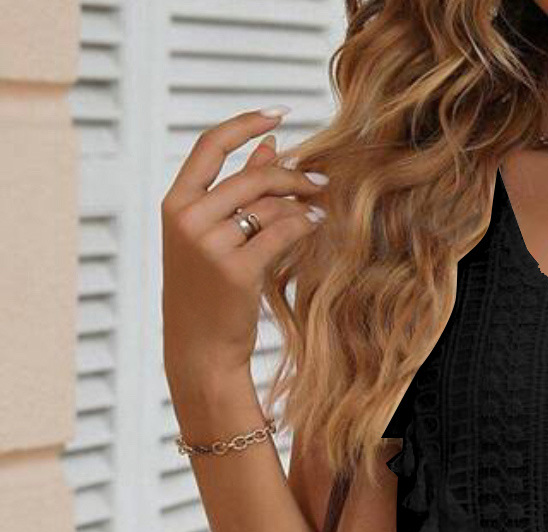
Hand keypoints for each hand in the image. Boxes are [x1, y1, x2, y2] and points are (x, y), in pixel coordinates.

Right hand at [161, 107, 328, 400]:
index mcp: (175, 204)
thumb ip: (237, 190)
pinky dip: (302, 224)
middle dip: (291, 175)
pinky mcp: (236, 271)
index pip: (209, 146)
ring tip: (321, 204)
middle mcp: (188, 219)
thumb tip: (271, 146)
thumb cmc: (207, 292)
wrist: (200, 349)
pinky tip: (315, 222)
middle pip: (249, 177)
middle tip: (320, 180)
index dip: (244, 124)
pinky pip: (280, 234)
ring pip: (268, 206)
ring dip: (300, 202)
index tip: (277, 115)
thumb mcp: (213, 237)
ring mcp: (210, 245)